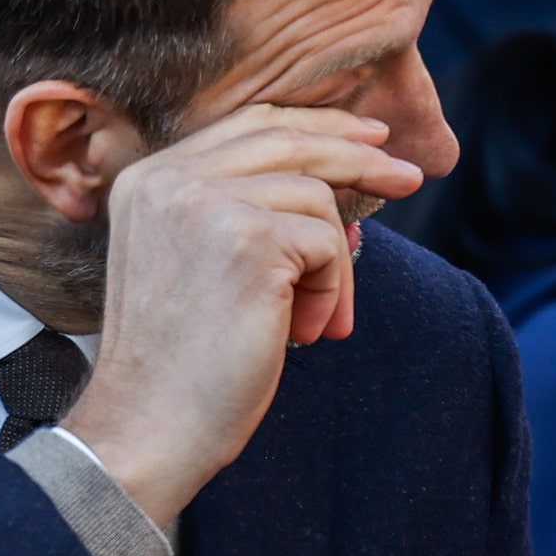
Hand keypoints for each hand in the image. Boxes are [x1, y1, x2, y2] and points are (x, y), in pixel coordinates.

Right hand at [60, 104, 420, 528]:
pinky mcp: (247, 238)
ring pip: (316, 199)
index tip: (368, 140)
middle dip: (358, 157)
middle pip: (288, 140)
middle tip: (407, 177)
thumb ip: (239, 216)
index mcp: (147, 181)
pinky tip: (304, 333)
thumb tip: (335, 184)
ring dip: (332, 268)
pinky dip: (331, 292)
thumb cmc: (181, 367)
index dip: (315, 129)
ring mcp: (205, 203)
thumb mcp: (197, 268)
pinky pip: (326, 243)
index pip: (248, 127)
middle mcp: (169, 179)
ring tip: (311, 323)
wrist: (149, 428)